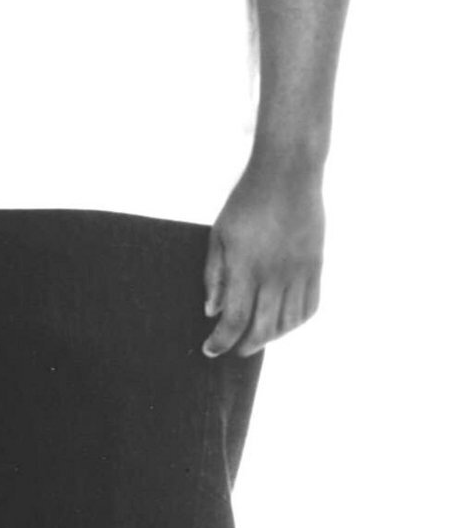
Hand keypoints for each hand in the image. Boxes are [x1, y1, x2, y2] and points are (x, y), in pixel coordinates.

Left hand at [202, 155, 325, 357]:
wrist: (288, 178)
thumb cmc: (245, 203)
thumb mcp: (219, 234)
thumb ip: (214, 274)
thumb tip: (211, 311)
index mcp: (245, 266)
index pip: (233, 318)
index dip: (221, 340)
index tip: (210, 349)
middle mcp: (274, 276)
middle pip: (262, 328)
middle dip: (244, 345)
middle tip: (231, 349)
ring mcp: (299, 274)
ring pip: (288, 323)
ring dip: (270, 337)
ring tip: (254, 338)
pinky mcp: (316, 268)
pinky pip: (310, 307)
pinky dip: (295, 323)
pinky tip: (282, 324)